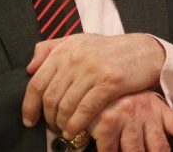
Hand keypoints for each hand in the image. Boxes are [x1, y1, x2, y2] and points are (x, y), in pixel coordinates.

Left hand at [22, 33, 165, 139]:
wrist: (143, 51)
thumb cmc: (110, 49)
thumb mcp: (79, 41)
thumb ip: (51, 48)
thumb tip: (30, 67)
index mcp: (64, 49)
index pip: (37, 82)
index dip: (29, 105)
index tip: (29, 120)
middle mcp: (75, 58)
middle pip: (50, 97)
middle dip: (48, 118)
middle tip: (52, 127)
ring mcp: (92, 70)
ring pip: (66, 106)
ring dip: (62, 124)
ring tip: (64, 131)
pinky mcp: (108, 82)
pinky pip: (85, 109)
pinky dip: (76, 124)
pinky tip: (74, 131)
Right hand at [91, 91, 172, 151]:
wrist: (93, 85)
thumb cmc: (121, 101)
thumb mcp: (144, 107)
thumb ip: (156, 128)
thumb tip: (162, 149)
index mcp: (158, 108)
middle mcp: (145, 110)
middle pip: (159, 149)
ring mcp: (126, 116)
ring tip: (129, 149)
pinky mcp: (106, 123)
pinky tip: (111, 149)